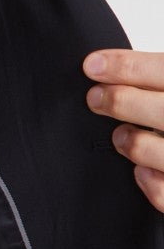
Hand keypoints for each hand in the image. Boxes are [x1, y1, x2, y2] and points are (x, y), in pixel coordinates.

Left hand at [84, 49, 163, 210]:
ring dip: (130, 141)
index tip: (92, 65)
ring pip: (151, 150)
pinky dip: (149, 183)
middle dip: (119, 101)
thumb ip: (161, 76)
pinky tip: (141, 171)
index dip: (126, 66)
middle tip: (96, 99)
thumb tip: (107, 66)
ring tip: (121, 135)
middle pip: (158, 109)